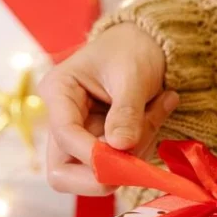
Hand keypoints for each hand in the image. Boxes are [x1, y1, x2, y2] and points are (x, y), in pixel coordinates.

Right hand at [39, 23, 178, 195]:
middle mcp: (61, 120)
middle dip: (101, 173)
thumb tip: (121, 147)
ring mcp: (80, 137)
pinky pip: (117, 165)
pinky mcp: (99, 146)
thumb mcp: (133, 74)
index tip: (126, 153)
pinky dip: (141, 149)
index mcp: (59, 92)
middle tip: (136, 156)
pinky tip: (156, 114)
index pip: (64, 135)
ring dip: (131, 156)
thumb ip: (127, 111)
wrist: (142, 43)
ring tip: (157, 111)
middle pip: (61, 172)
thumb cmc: (132, 49)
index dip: (92, 154)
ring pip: (92, 173)